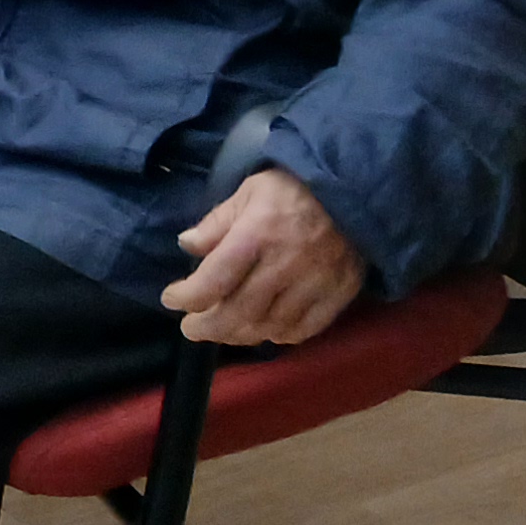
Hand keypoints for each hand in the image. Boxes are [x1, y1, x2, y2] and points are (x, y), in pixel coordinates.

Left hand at [165, 165, 364, 346]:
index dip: (187, 297)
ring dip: (240, 335)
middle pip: (240, 312)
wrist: (354, 192)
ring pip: (270, 326)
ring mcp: (316, 284)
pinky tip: (264, 330)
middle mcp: (286, 265)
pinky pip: (305, 329)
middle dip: (208, 327)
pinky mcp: (340, 294)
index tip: (171, 299)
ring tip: (222, 331)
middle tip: (191, 328)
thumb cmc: (292, 189)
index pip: (215, 279)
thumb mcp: (246, 192)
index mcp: (258, 234)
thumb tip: (186, 244)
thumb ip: (216, 222)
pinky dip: (280, 336)